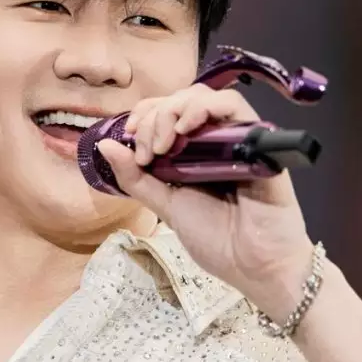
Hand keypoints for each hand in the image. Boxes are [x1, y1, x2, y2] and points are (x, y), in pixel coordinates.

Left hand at [97, 84, 315, 320]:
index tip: (130, 137)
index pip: (163, 112)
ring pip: (202, 96)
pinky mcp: (257, 138)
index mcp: (190, 153)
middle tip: (148, 149)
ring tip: (164, 143)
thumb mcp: (166, 206)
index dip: (143, 116)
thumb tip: (104, 145)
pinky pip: (234, 105)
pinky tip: (186, 129)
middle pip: (179, 99)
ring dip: (174, 110)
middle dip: (154, 116)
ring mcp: (234, 136)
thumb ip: (136, 178)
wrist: (254, 265)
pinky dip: (205, 108)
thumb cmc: (216, 239)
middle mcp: (212, 140)